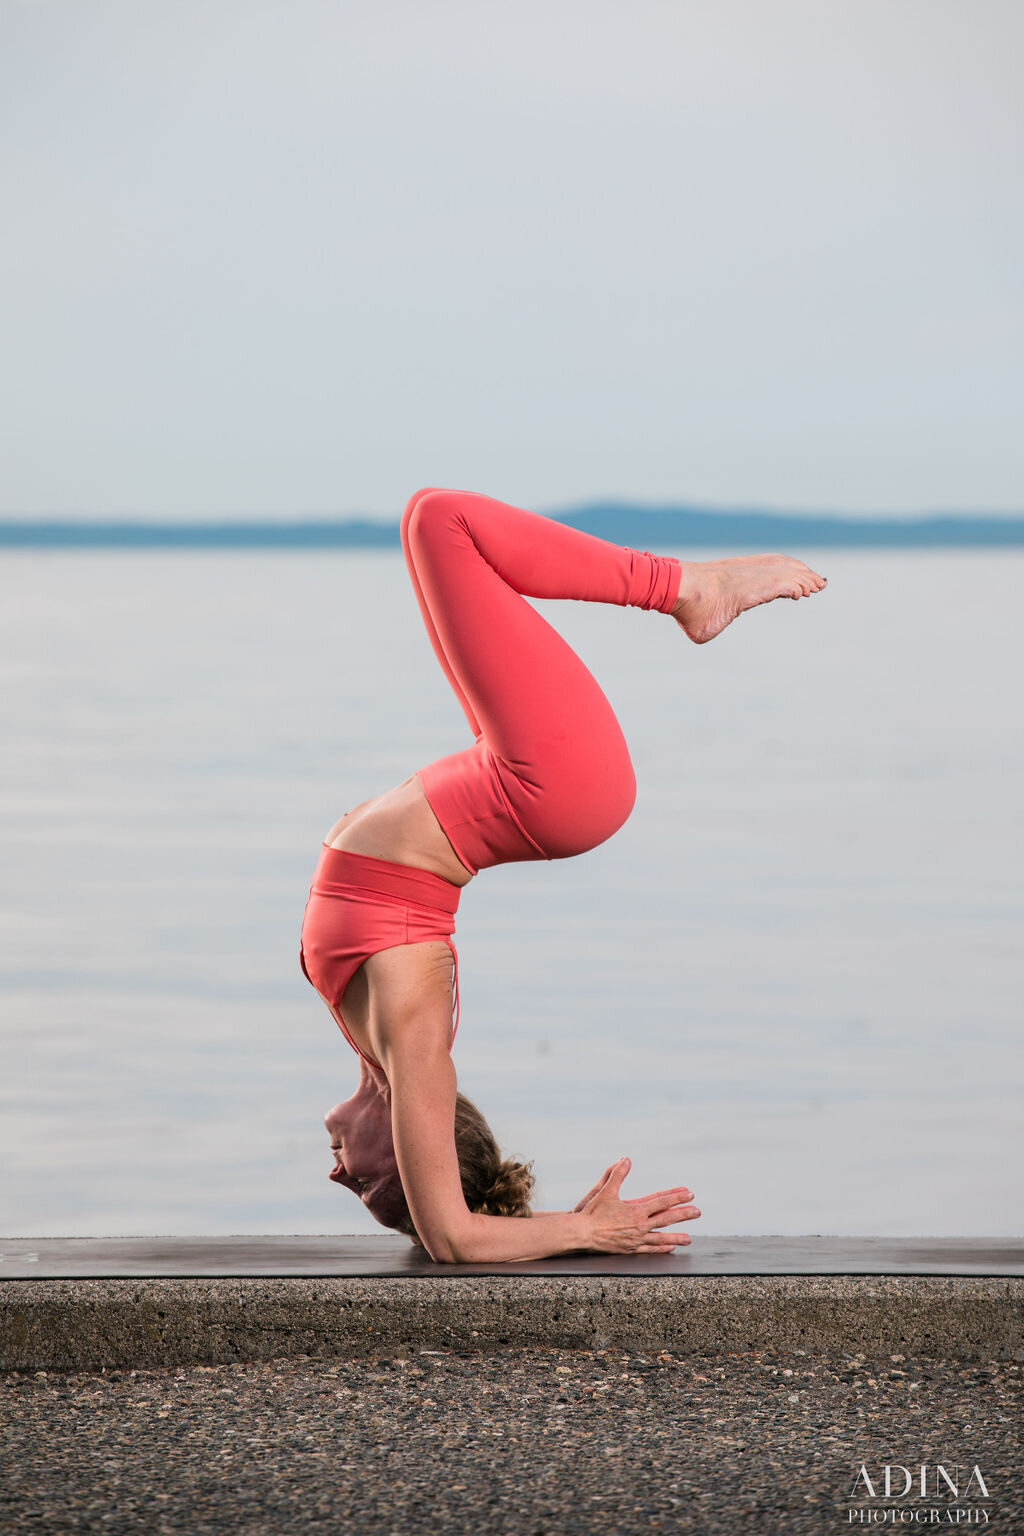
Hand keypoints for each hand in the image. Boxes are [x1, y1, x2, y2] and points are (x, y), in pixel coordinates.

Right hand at [573, 1157, 699, 1253]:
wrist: (582, 1234)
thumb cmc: (593, 1212)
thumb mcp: (605, 1190)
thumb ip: (617, 1174)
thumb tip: (626, 1159)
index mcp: (635, 1210)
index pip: (661, 1201)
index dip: (676, 1197)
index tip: (689, 1193)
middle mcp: (639, 1225)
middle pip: (666, 1219)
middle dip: (683, 1215)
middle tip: (697, 1212)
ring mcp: (636, 1238)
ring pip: (661, 1238)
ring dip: (676, 1237)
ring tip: (690, 1239)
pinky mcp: (630, 1248)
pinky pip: (649, 1249)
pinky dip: (660, 1248)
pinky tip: (669, 1248)